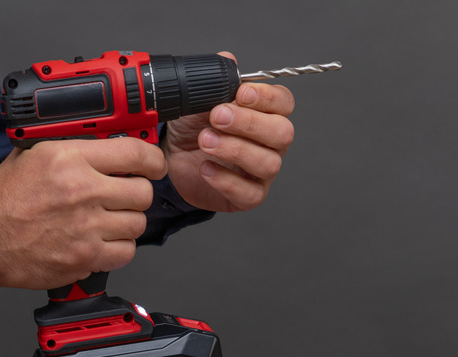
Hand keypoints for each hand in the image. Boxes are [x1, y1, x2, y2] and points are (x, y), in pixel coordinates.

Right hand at [0, 138, 166, 288]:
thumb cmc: (3, 201)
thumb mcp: (31, 155)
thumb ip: (70, 146)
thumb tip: (104, 140)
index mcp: (69, 159)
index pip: (135, 153)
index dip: (153, 160)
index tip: (154, 164)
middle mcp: (82, 191)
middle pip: (143, 192)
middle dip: (138, 193)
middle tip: (126, 194)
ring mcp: (86, 227)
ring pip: (137, 224)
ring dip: (128, 221)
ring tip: (109, 219)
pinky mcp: (85, 257)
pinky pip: (126, 252)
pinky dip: (119, 248)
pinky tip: (103, 240)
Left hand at [163, 53, 294, 211]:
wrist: (173, 159)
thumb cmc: (193, 129)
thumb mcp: (199, 100)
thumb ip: (216, 81)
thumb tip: (228, 59)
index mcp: (266, 114)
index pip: (284, 102)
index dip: (266, 97)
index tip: (240, 93)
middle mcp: (271, 143)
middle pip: (283, 133)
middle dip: (249, 123)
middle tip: (217, 117)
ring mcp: (262, 172)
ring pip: (268, 163)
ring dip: (234, 150)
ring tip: (205, 141)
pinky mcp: (249, 196)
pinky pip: (250, 192)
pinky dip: (226, 179)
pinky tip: (205, 168)